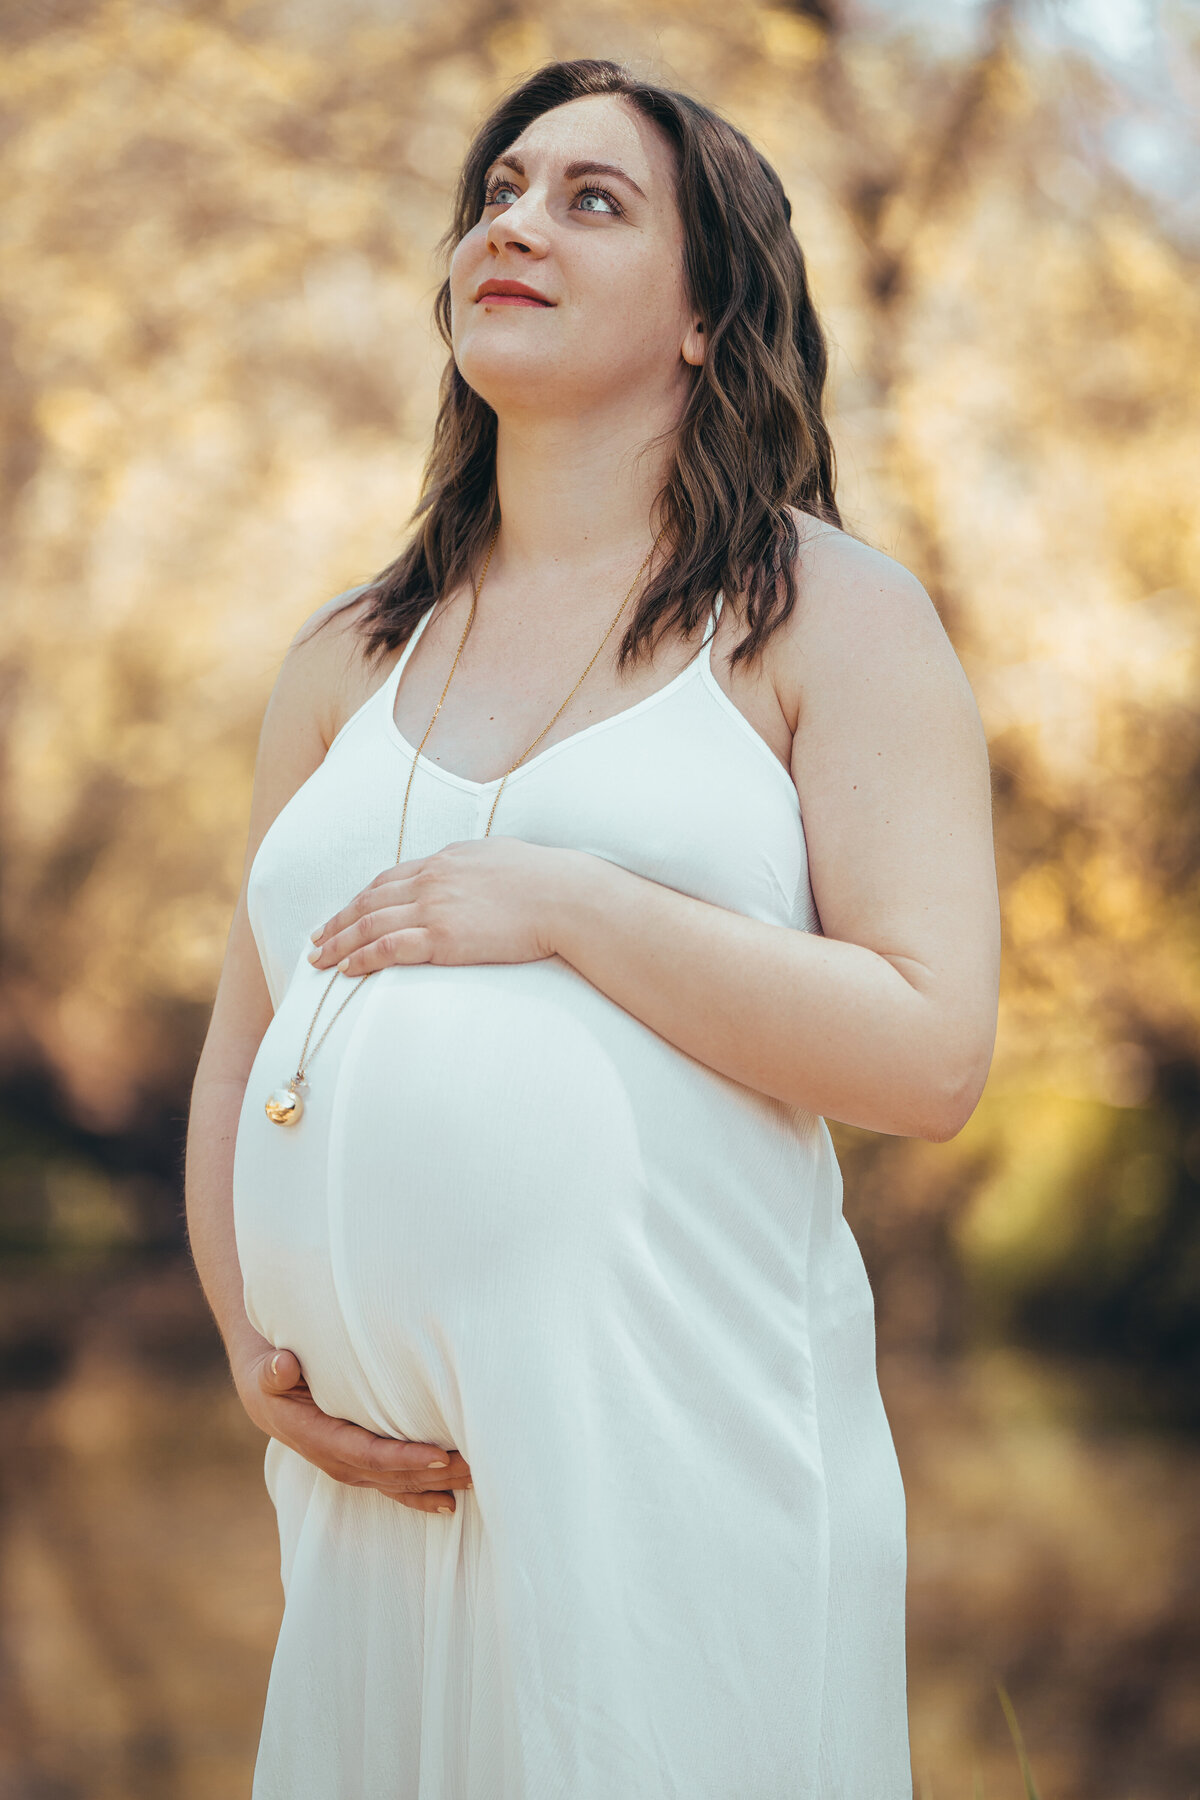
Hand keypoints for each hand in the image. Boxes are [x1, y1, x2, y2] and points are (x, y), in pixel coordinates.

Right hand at [235, 1343, 473, 1515]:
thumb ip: (274, 1372)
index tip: (439, 1454)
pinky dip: (422, 1497)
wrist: (270, 1402)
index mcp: (320, 1439)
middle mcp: (339, 1462)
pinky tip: (451, 1504)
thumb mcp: (268, 1374)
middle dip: (436, 1473)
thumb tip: (282, 1365)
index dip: (404, 1458)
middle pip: (394, 1475)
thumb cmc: (274, 1381)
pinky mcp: (363, 1469)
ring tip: (478, 1478)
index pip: (369, 1454)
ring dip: (439, 1484)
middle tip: (477, 1465)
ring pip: (400, 1484)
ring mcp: (352, 1470)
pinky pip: (395, 1490)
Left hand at [307, 837, 579, 975]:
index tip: (345, 912)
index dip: (361, 898)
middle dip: (338, 921)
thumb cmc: (545, 880)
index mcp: (445, 860)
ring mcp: (434, 908)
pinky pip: (388, 949)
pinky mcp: (442, 938)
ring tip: (319, 958)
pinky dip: (362, 958)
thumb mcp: (501, 857)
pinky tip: (347, 969)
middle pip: (369, 901)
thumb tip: (468, 871)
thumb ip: (474, 865)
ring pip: (370, 925)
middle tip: (316, 938)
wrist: (565, 897)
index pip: (389, 879)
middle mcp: (431, 880)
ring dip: (339, 942)